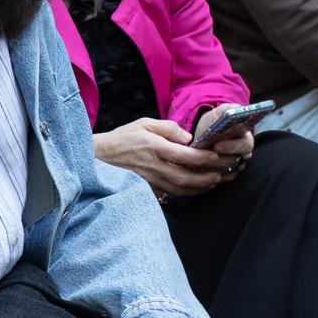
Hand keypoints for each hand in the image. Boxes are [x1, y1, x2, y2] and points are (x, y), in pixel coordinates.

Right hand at [91, 118, 232, 196]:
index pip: (183, 155)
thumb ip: (168, 128)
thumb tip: (187, 137)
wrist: (99, 157)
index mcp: (153, 147)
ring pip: (178, 189)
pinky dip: (185, 192)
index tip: (214, 157)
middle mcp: (152, 165)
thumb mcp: (144, 124)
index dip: (201, 157)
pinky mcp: (147, 188)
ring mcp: (149, 180)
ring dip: (197, 188)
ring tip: (211, 184)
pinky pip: (169, 193)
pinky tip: (195, 189)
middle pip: (183, 176)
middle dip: (204, 178)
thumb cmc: (123, 138)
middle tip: (218, 176)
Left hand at [191, 109, 255, 180]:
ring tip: (196, 163)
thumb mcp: (218, 114)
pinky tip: (198, 170)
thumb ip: (228, 109)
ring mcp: (236, 166)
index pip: (245, 145)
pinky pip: (219, 180)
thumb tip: (237, 108)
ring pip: (226, 172)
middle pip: (235, 161)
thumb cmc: (212, 125)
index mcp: (245, 138)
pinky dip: (208, 175)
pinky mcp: (226, 176)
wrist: (201, 136)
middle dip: (218, 159)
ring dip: (210, 168)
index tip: (217, 146)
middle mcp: (243, 154)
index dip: (232, 147)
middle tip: (203, 156)